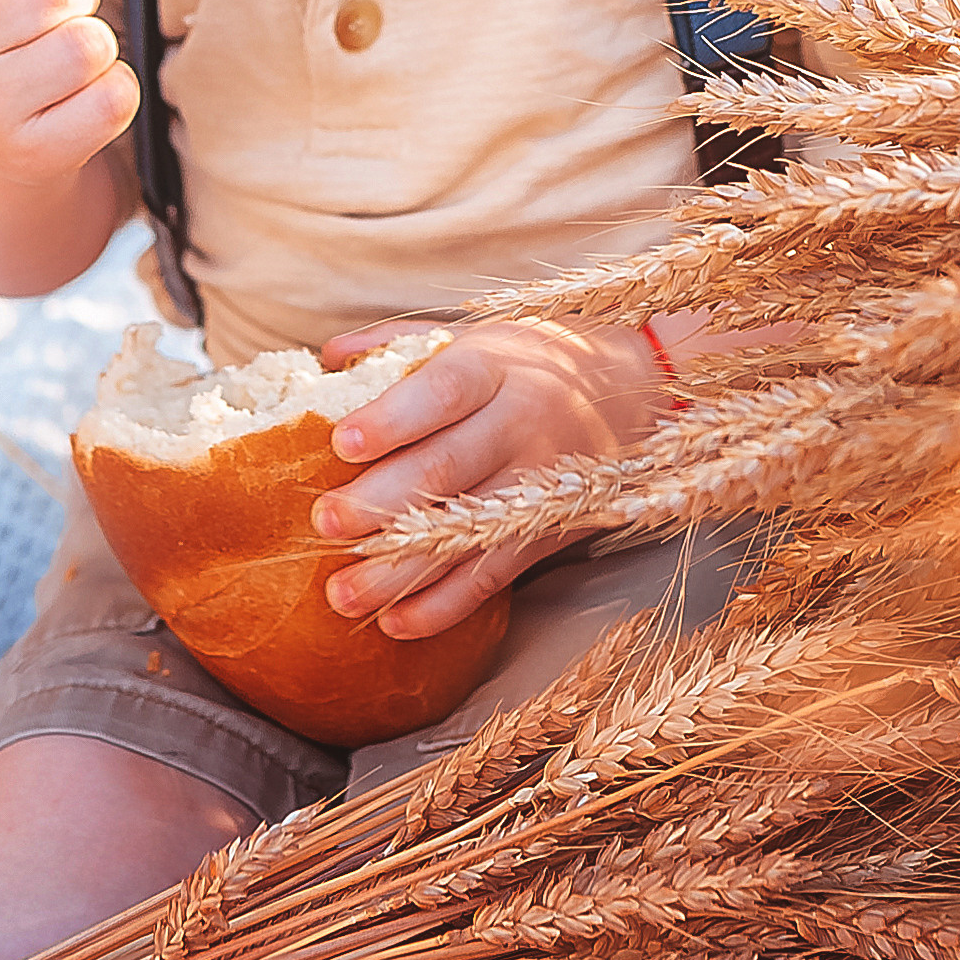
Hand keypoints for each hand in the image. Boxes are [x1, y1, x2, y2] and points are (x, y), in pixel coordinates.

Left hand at [309, 319, 672, 639]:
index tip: (342, 442)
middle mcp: (520, 423)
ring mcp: (539, 482)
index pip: (444, 391)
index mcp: (496, 366)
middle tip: (325, 522)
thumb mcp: (476, 336)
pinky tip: (395, 623)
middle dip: (382, 500)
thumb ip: (401, 344)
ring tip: (341, 593)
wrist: (634, 391)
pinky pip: (494, 575)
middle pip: (448, 467)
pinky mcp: (548, 530)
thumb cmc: (532, 360)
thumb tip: (328, 356)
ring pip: (466, 532)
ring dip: (400, 568)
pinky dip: (445, 605)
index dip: (395, 418)